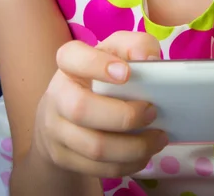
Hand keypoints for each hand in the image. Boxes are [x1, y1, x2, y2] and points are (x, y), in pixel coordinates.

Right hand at [33, 31, 167, 177]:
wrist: (64, 114)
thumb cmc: (100, 77)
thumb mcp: (117, 52)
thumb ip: (136, 45)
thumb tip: (150, 59)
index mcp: (69, 63)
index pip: (71, 57)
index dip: (97, 64)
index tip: (126, 73)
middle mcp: (57, 94)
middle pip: (81, 109)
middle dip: (123, 116)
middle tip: (152, 112)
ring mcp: (56, 129)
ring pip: (94, 147)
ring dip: (133, 146)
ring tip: (158, 138)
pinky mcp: (63, 157)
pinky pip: (98, 168)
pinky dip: (128, 163)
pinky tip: (144, 153)